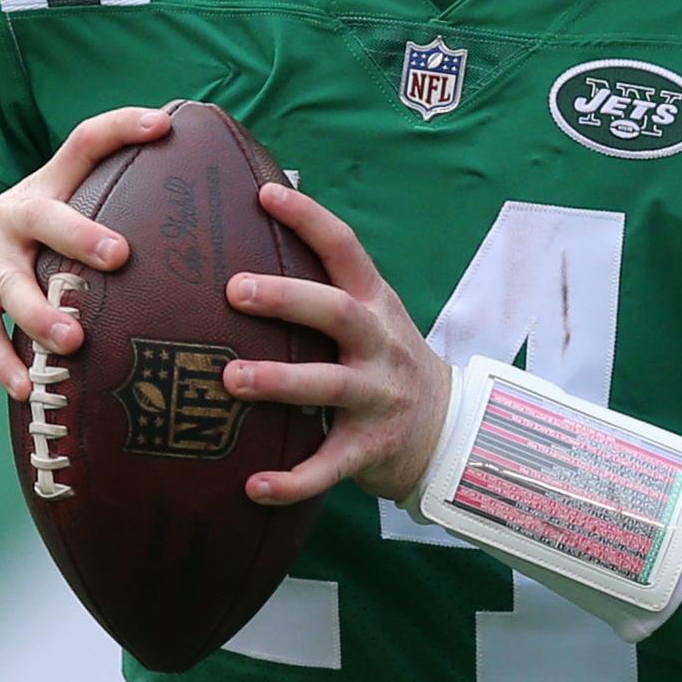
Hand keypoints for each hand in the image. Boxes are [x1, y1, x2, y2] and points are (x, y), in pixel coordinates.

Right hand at [0, 105, 171, 398]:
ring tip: (73, 341)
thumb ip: (106, 216)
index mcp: (44, 191)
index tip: (165, 124)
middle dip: (80, 234)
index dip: (121, 129)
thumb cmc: (22, 249)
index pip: (82, 145)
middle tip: (120, 256)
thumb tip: (203, 230)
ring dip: (40, 313)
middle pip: (43, 217)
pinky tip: (28, 387)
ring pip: (8, 284)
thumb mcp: (54, 221)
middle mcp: (10, 218)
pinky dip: (5, 364)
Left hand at [222, 180, 453, 506]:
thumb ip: (321, 290)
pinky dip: (293, 479)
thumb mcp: (370, 318)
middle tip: (234, 290)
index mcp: (374, 304)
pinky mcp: (371, 448)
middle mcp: (380, 345)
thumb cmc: (384, 364)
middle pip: (338, 313)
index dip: (308, 219)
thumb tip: (239, 245)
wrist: (450, 431)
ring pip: (332, 385)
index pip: (345, 249)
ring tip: (231, 380)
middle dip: (288, 299)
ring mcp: (379, 397)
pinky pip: (331, 465)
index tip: (263, 194)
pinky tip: (253, 487)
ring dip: (281, 381)